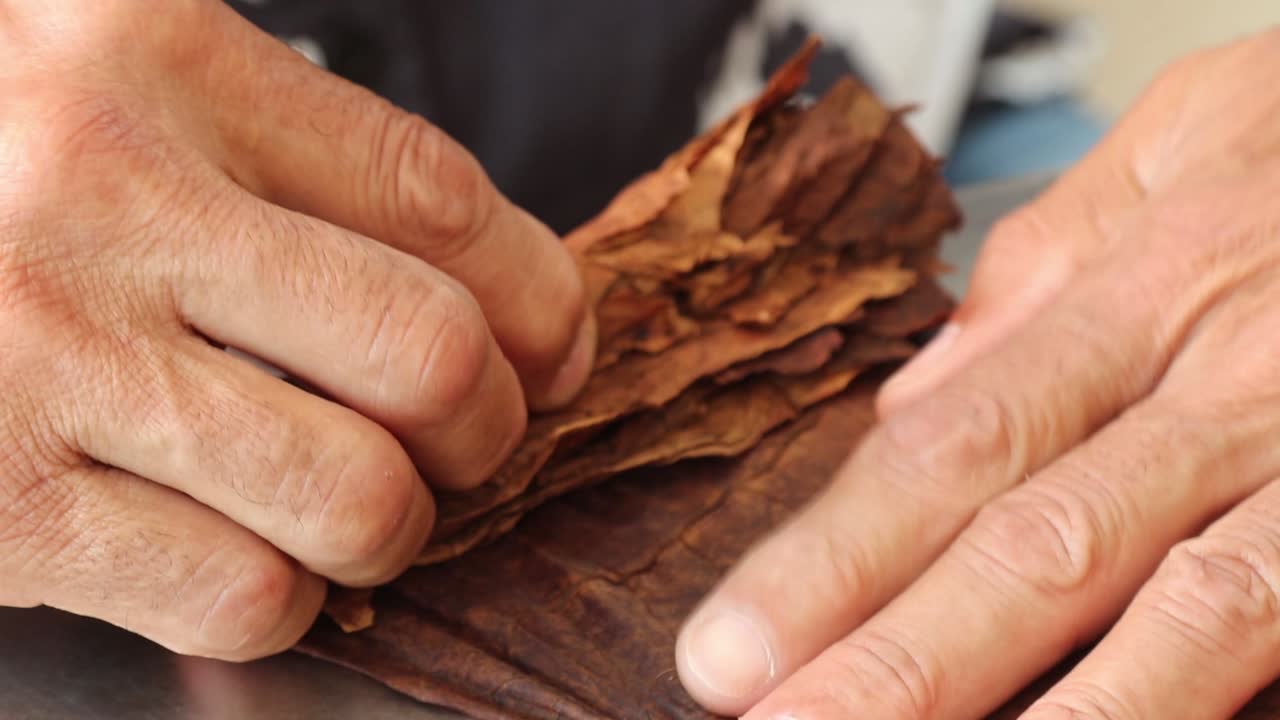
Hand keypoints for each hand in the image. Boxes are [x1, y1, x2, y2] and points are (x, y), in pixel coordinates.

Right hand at [0, 0, 592, 659]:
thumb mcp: (93, 59)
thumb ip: (269, 140)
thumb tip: (480, 277)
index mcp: (152, 56)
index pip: (439, 200)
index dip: (538, 294)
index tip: (554, 344)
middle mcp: (102, 196)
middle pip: (427, 354)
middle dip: (490, 425)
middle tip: (469, 439)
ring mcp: (42, 358)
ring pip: (356, 496)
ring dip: (397, 524)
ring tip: (370, 506)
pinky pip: (237, 596)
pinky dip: (281, 600)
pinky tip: (250, 558)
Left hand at [678, 29, 1279, 718]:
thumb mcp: (1191, 140)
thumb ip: (1049, 262)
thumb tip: (921, 390)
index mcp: (1154, 289)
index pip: (955, 445)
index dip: (835, 557)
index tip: (732, 644)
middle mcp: (1239, 389)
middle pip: (1038, 548)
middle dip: (898, 663)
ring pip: (1180, 620)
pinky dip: (1199, 706)